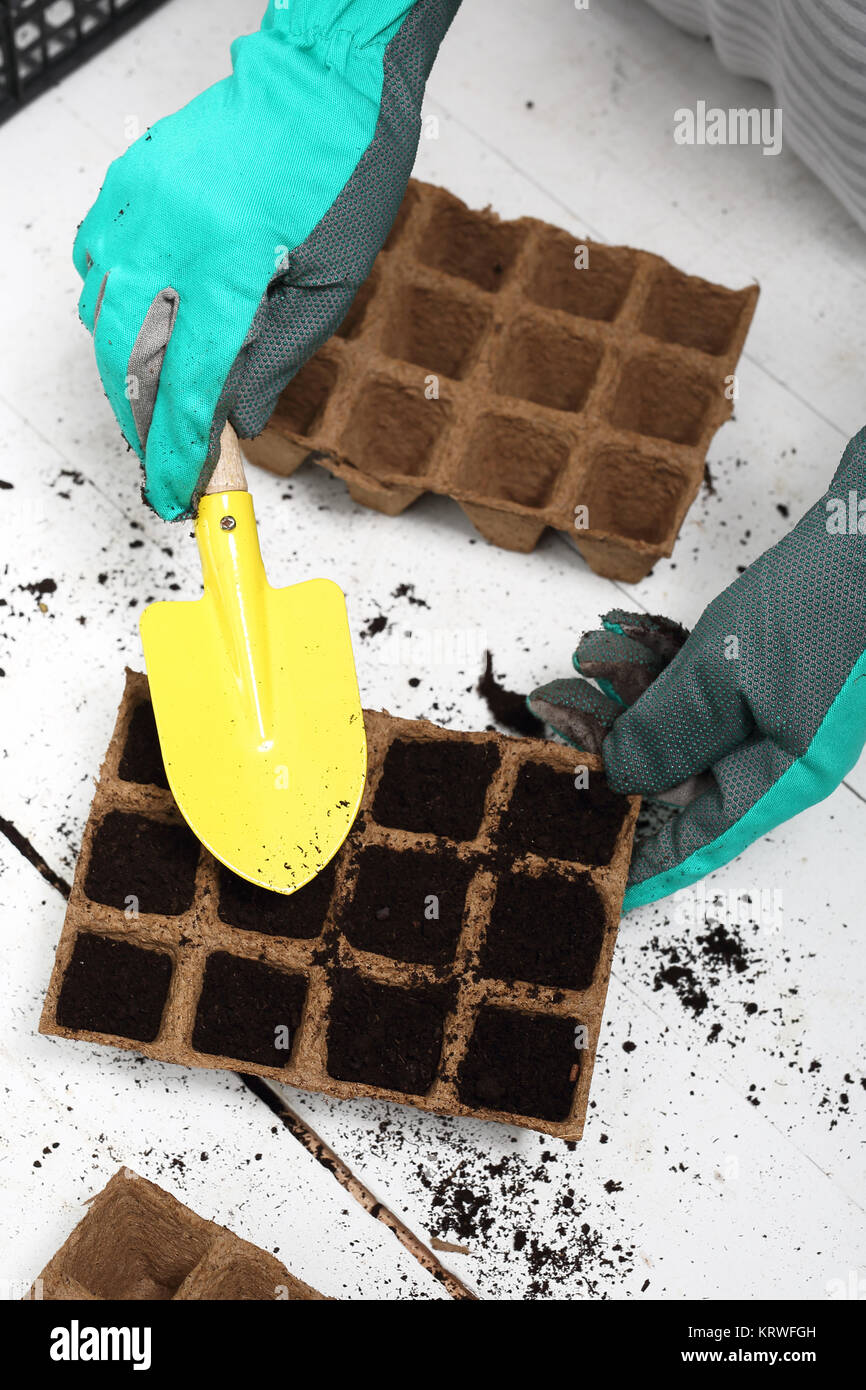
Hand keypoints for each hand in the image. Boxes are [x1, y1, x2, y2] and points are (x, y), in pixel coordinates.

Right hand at [73, 0, 457, 519]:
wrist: (325, 79)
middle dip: (140, 421)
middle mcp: (173, 233)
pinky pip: (96, 256)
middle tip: (163, 455)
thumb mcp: (330, 281)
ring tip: (159, 392)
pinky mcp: (132, 178)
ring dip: (124, 364)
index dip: (176, 452)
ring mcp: (143, 201)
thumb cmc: (343, 172)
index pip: (190, 386)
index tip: (174, 493)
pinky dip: (110, 299)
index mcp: (232, 265)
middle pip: (128, 358)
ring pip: (101, 310)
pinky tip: (144, 316)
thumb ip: (277, 357)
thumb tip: (235, 420)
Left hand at [530, 428, 865, 910]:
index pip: (696, 838)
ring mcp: (777, 702)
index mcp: (777, 774)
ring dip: (629, 688)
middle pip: (676, 768)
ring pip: (682, 715)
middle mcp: (777, 747)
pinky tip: (625, 633)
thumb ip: (668, 733)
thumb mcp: (726, 674)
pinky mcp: (773, 659)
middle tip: (557, 716)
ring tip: (586, 656)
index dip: (644, 860)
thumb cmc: (826, 603)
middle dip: (613, 740)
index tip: (597, 872)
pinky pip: (703, 677)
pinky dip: (662, 659)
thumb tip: (622, 779)